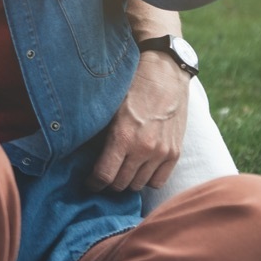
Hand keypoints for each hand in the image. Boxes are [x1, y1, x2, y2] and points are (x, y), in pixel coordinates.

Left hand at [88, 51, 189, 191]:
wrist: (164, 75)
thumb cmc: (130, 88)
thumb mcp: (109, 109)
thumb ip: (100, 135)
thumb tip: (85, 156)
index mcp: (122, 137)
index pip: (104, 176)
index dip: (93, 183)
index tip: (90, 183)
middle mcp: (143, 149)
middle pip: (121, 184)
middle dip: (109, 183)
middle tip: (104, 177)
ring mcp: (161, 153)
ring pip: (139, 185)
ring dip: (128, 181)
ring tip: (121, 172)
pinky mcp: (175, 153)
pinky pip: (159, 181)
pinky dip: (147, 180)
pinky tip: (140, 170)